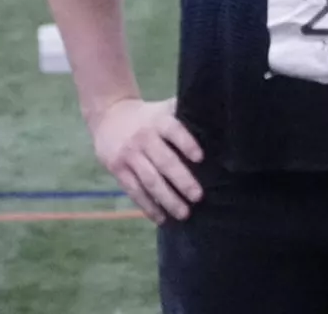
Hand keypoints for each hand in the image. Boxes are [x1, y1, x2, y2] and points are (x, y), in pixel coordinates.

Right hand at [89, 97, 203, 224]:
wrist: (109, 115)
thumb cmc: (148, 116)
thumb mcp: (164, 109)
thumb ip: (185, 114)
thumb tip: (218, 121)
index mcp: (159, 121)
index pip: (174, 131)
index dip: (187, 143)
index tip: (201, 158)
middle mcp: (144, 137)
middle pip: (164, 161)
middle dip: (182, 180)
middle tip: (198, 196)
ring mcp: (129, 155)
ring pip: (150, 180)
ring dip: (167, 199)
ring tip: (184, 213)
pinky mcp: (117, 169)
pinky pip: (134, 191)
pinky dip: (148, 206)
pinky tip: (161, 218)